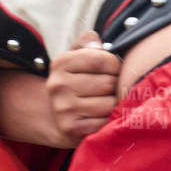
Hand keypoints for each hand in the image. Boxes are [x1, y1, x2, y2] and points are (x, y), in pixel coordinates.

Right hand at [46, 30, 120, 145]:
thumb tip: (97, 42)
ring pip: (109, 104)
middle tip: (108, 89)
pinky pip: (105, 122)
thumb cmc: (75, 81)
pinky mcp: (71, 129)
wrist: (56, 116)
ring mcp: (64, 108)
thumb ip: (87, 44)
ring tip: (104, 102)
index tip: (112, 69)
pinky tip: (100, 116)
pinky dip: (108, 120)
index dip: (115, 65)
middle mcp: (59, 85)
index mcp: (61, 63)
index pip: (102, 59)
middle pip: (108, 82)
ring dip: (113, 104)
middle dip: (115, 85)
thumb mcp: (76, 58)